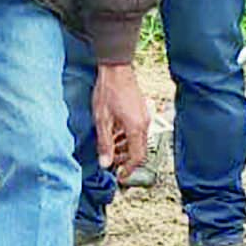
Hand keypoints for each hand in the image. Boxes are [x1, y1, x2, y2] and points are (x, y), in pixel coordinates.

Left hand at [93, 63, 149, 179]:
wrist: (116, 69)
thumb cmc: (108, 91)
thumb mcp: (102, 120)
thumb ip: (104, 144)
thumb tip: (105, 163)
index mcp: (136, 128)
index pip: (137, 157)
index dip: (128, 169)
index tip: (120, 176)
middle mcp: (144, 123)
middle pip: (138, 150)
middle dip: (124, 158)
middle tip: (109, 160)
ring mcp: (144, 116)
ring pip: (136, 140)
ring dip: (123, 147)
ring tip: (108, 145)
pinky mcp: (141, 111)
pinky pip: (136, 130)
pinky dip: (125, 136)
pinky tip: (113, 132)